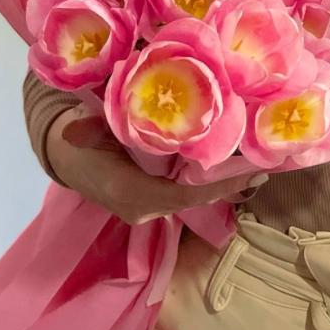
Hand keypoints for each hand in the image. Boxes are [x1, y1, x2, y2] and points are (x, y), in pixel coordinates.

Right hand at [45, 102, 267, 224]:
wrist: (64, 156)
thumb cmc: (78, 141)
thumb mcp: (86, 131)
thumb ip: (95, 126)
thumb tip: (84, 122)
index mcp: (130, 193)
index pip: (183, 195)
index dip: (218, 185)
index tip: (249, 171)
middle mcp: (143, 207)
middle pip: (196, 199)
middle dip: (230, 185)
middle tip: (266, 166)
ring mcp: (148, 206)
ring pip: (194, 197)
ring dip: (224, 184)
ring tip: (259, 166)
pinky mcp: (153, 198)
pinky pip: (187, 192)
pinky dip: (210, 180)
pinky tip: (233, 168)